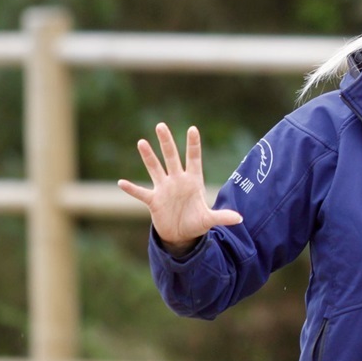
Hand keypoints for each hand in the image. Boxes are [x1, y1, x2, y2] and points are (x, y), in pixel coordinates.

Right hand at [117, 123, 241, 253]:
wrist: (181, 235)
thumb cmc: (195, 223)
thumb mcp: (209, 220)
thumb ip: (222, 216)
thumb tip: (240, 219)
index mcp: (193, 181)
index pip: (194, 158)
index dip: (193, 145)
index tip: (193, 128)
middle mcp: (177, 181)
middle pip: (171, 157)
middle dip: (167, 142)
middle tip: (161, 125)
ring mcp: (164, 189)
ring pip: (155, 168)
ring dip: (148, 157)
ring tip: (142, 142)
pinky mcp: (154, 200)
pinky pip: (141, 193)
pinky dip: (132, 189)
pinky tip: (122, 183)